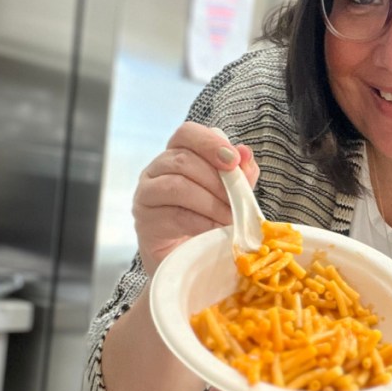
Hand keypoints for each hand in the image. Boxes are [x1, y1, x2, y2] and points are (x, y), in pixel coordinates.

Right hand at [133, 121, 259, 272]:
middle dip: (217, 180)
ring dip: (211, 202)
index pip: (186, 133)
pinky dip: (202, 221)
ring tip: (230, 217)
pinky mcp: (145, 220)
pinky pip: (175, 215)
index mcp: (177, 154)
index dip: (210, 142)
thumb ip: (239, 174)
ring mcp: (146, 193)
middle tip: (239, 199)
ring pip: (177, 185)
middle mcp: (156, 169)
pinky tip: (216, 229)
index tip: (234, 160)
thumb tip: (246, 153)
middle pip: (183, 160)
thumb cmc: (205, 219)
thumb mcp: (228, 194)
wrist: (184, 257)